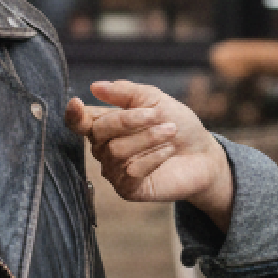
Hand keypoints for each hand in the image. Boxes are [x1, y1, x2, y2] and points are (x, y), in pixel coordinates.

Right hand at [65, 80, 234, 225]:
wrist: (203, 154)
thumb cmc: (178, 124)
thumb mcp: (154, 100)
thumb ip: (125, 92)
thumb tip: (95, 87)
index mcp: (107, 125)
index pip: (80, 122)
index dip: (74, 115)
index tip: (76, 103)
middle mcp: (105, 149)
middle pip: (99, 132)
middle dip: (129, 120)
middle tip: (158, 116)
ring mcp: (115, 171)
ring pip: (117, 151)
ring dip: (147, 138)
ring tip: (170, 132)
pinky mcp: (128, 190)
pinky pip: (130, 172)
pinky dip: (152, 158)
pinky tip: (167, 152)